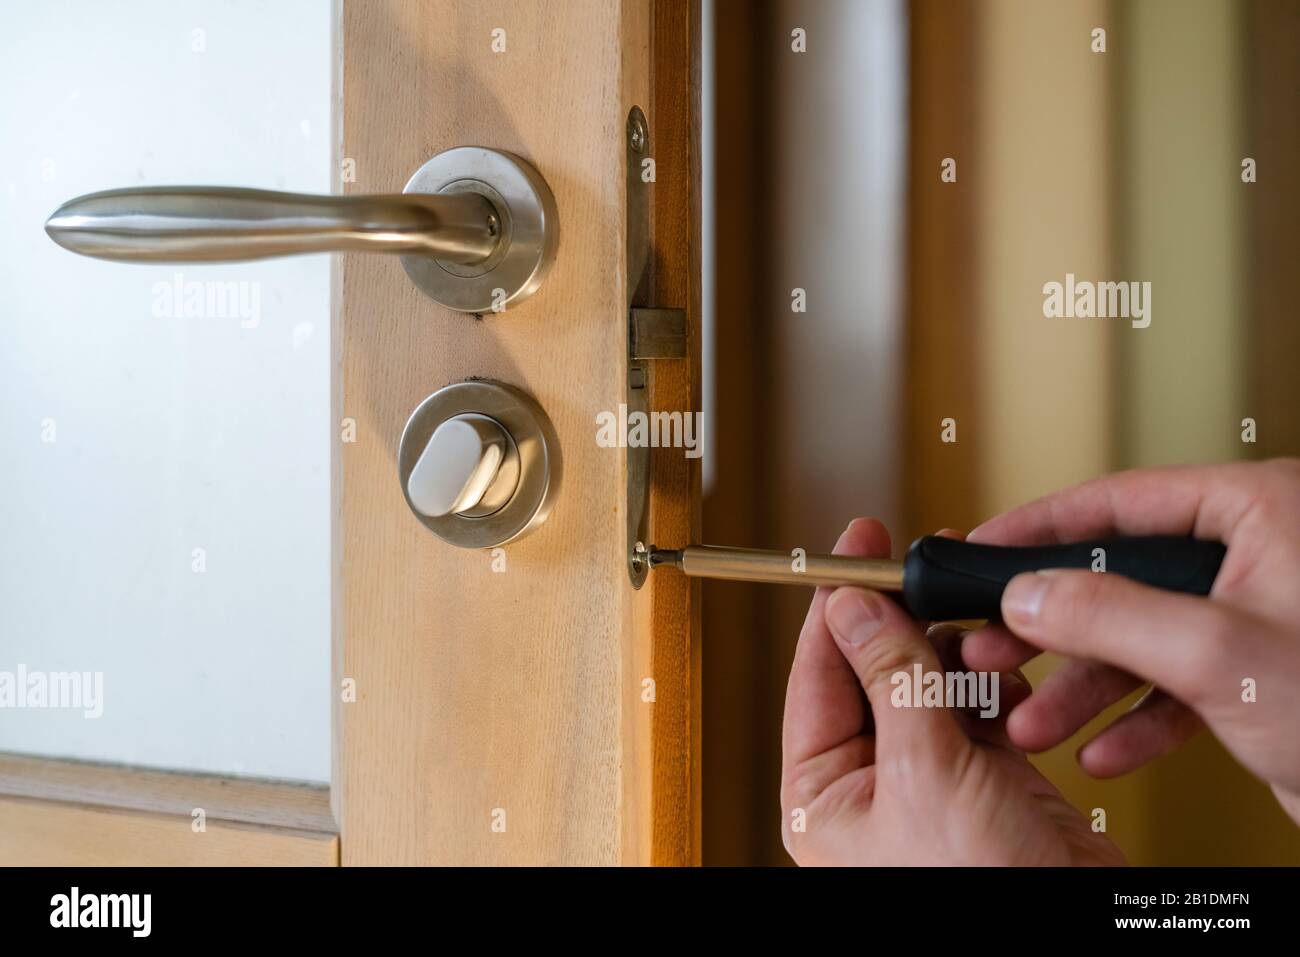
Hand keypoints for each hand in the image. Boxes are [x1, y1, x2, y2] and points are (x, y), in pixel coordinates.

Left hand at [780, 517, 1123, 864]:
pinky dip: (997, 687)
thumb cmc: (982, 889)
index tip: (852, 547)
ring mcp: (928, 778)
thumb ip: (891, 680)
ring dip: (959, 658)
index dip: (835, 606)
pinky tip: (1014, 686)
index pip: (816, 674)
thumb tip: (854, 608)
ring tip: (985, 647)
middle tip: (930, 577)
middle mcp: (869, 782)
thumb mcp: (924, 773)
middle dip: (908, 628)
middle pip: (874, 670)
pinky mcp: (983, 776)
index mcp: (824, 792)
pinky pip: (978, 706)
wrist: (1077, 932)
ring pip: (930, 681)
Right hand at [962, 459, 1299, 824]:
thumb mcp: (1220, 654)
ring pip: (1144, 637)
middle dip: (1054, 628)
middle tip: (990, 647)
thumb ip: (1111, 614)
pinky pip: (1180, 685)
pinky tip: (1103, 750)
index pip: (1122, 500)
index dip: (1041, 525)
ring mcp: (1259, 617)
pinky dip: (1138, 720)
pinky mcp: (1264, 675)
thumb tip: (1030, 590)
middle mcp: (1257, 555)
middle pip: (1121, 575)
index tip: (983, 548)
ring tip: (1034, 720)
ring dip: (1085, 687)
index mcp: (1261, 511)